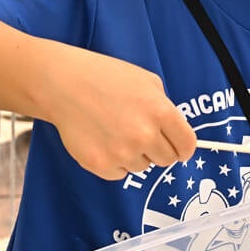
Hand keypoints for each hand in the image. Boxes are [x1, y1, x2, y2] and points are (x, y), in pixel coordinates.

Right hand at [40, 43, 195, 179]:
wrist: (63, 84)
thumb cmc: (104, 77)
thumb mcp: (146, 81)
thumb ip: (164, 107)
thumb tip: (173, 131)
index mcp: (161, 112)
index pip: (186, 146)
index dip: (183, 148)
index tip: (179, 150)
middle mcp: (145, 135)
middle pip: (166, 160)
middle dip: (157, 149)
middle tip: (139, 135)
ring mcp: (122, 153)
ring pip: (141, 167)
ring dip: (133, 154)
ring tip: (114, 131)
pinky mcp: (101, 165)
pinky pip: (119, 173)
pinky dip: (113, 161)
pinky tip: (102, 140)